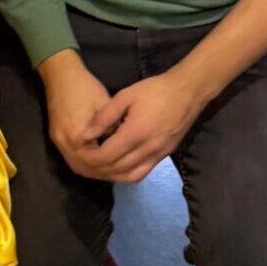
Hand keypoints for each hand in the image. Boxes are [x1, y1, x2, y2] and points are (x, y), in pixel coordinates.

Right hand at [37, 51, 113, 178]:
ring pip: (77, 166)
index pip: (96, 161)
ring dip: (94, 171)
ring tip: (112, 170)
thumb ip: (114, 128)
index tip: (128, 163)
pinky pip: (70, 159)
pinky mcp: (56, 138)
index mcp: (78, 135)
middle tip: (122, 171)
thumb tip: (125, 143)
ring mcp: (58, 142)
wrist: (61, 76)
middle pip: (85, 168)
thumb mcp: (106, 106)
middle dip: (104, 172)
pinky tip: (98, 163)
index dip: (112, 164)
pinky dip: (85, 164)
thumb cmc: (86, 88)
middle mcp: (65, 143)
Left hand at [78, 69, 206, 183]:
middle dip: (97, 168)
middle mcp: (148, 149)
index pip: (106, 156)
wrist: (188, 92)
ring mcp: (158, 155)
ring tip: (97, 167)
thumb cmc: (155, 90)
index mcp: (136, 133)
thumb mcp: (126, 96)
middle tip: (83, 162)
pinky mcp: (164, 156)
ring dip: (111, 174)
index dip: (89, 158)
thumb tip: (85, 135)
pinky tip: (117, 167)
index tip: (78, 153)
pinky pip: (142, 173)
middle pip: (116, 169)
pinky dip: (126, 174)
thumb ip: (104, 116)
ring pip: (130, 175)